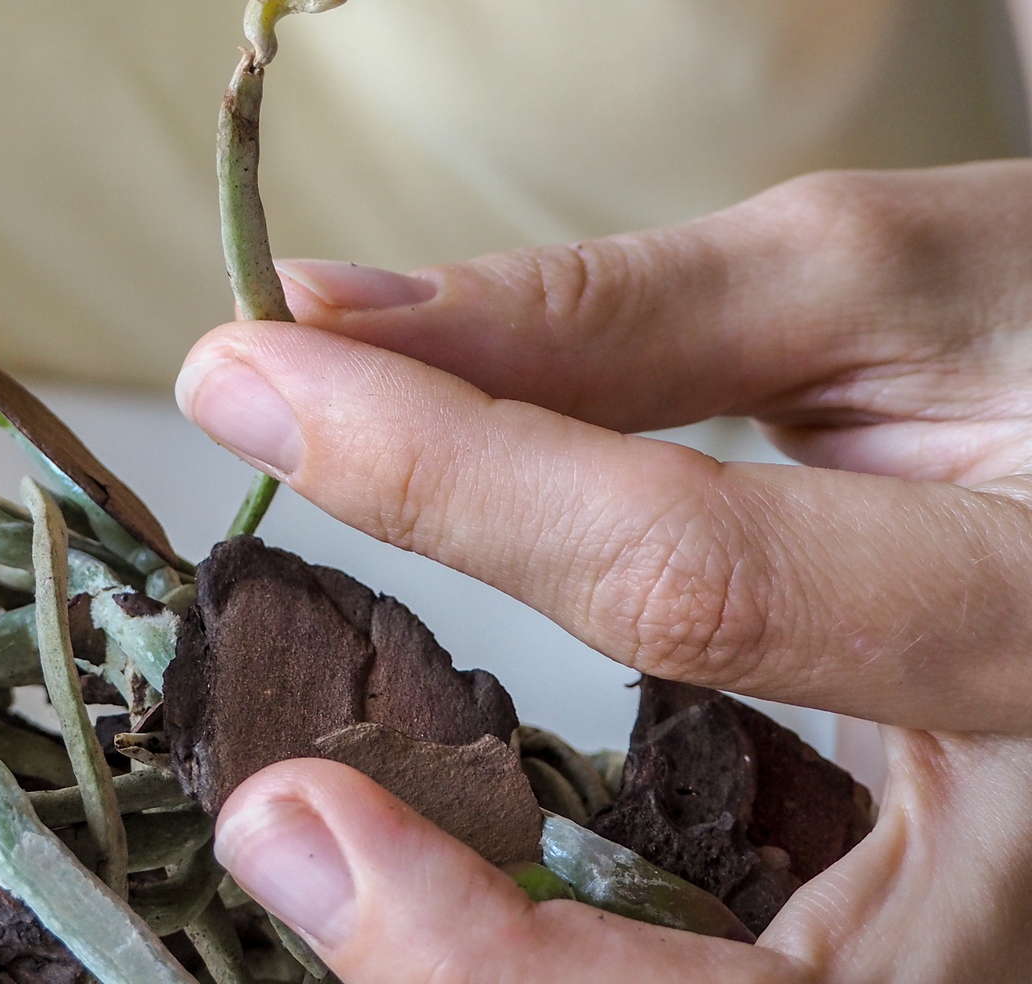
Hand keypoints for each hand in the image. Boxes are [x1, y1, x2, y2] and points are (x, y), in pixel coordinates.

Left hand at [176, 161, 1031, 980]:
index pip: (693, 579)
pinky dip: (586, 970)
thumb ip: (603, 319)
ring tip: (330, 860)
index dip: (437, 481)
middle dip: (476, 941)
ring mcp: (1007, 917)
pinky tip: (460, 890)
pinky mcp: (945, 933)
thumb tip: (328, 325)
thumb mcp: (874, 283)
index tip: (241, 388)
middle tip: (277, 822)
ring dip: (505, 982)